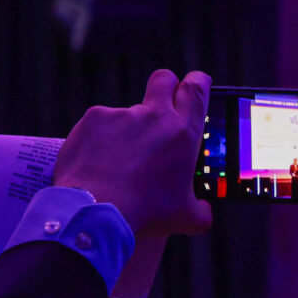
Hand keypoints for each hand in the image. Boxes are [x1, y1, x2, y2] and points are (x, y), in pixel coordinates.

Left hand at [52, 68, 212, 241]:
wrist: (96, 211)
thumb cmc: (143, 214)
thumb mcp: (185, 218)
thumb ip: (200, 211)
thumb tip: (203, 212)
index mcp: (183, 134)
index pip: (197, 90)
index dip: (198, 82)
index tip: (196, 82)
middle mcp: (155, 117)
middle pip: (164, 79)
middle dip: (166, 86)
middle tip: (161, 107)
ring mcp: (122, 114)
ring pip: (127, 113)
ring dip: (126, 132)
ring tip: (116, 163)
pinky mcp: (94, 118)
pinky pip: (100, 124)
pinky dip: (99, 141)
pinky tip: (96, 163)